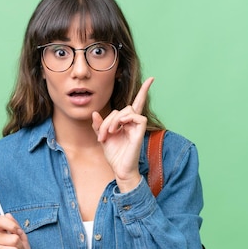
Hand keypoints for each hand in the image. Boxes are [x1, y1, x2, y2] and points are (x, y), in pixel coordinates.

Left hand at [92, 77, 153, 191]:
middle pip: (122, 109)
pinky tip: (118, 129)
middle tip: (102, 136)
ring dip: (114, 121)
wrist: (119, 169)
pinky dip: (125, 120)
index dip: (143, 91)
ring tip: (109, 134)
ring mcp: (138, 127)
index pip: (136, 103)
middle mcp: (133, 123)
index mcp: (126, 123)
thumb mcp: (103, 138)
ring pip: (127, 110)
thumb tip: (95, 113)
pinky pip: (138, 116)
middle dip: (108, 120)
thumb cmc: (114, 155)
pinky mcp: (140, 132)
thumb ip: (99, 126)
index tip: (152, 79)